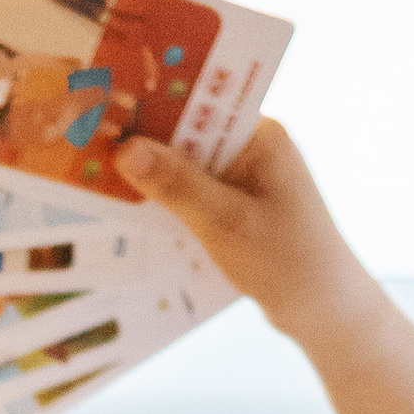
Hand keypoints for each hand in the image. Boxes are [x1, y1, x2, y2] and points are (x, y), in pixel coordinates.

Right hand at [118, 119, 413, 413]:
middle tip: (87, 134)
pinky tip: (131, 205)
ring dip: (150, 170)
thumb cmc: (287, 263)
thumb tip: (125, 149)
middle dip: (143, 134)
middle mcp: (254, 146)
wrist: (326, 313)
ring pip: (185, 162)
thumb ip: (175, 184)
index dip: (153, 100)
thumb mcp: (225, 223)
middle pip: (188, 130)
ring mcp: (246, 176)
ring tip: (97, 169)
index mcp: (262, 135)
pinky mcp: (237, 204)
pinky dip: (166, 197)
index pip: (199, 102)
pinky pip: (192, 190)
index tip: (106, 101)